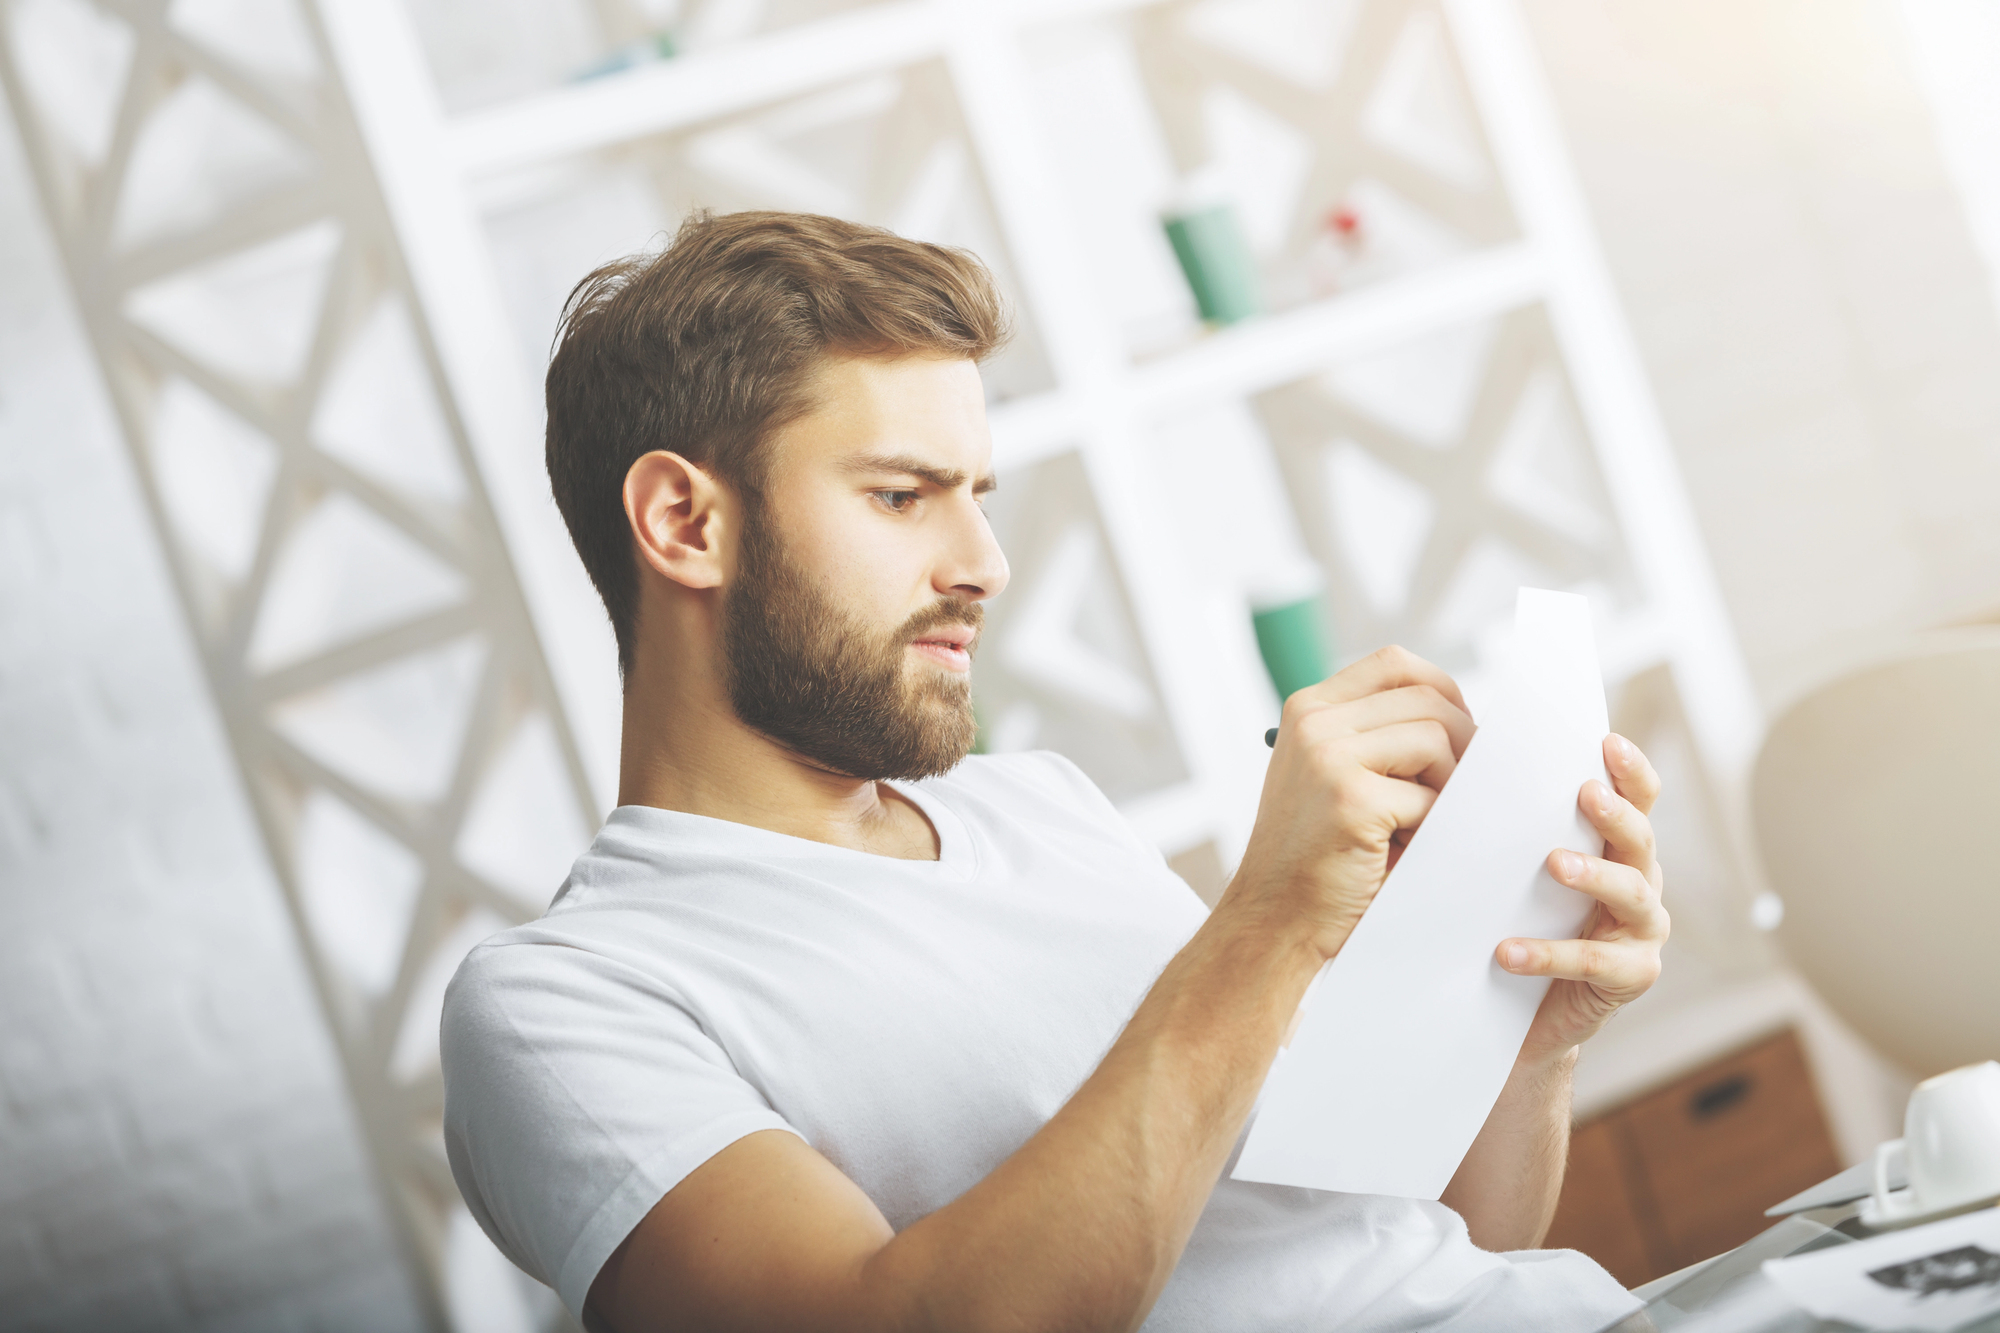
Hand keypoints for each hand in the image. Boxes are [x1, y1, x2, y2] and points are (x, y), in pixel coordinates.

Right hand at [1225, 646, 1476, 960]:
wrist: (1274, 918)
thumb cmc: (1317, 854)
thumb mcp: (1334, 776)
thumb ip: (1379, 737)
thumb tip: (1470, 722)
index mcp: (1309, 709)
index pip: (1395, 664)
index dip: (1443, 690)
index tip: (1460, 730)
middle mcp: (1314, 722)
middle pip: (1428, 699)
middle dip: (1463, 744)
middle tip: (1460, 790)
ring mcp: (1328, 756)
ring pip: (1437, 739)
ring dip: (1447, 788)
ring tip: (1421, 824)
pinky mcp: (1350, 798)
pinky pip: (1429, 798)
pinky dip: (1429, 829)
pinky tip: (1403, 851)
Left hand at [1499, 734, 1667, 1060]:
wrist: (1523, 1015)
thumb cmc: (1520, 925)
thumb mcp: (1521, 874)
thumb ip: (1518, 832)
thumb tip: (1471, 770)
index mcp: (1618, 849)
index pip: (1638, 799)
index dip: (1630, 770)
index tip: (1606, 741)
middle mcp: (1641, 882)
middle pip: (1641, 840)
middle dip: (1616, 814)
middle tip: (1586, 793)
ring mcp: (1642, 931)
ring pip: (1631, 893)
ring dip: (1593, 875)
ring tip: (1554, 864)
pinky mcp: (1631, 977)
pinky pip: (1593, 962)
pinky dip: (1549, 953)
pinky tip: (1507, 951)